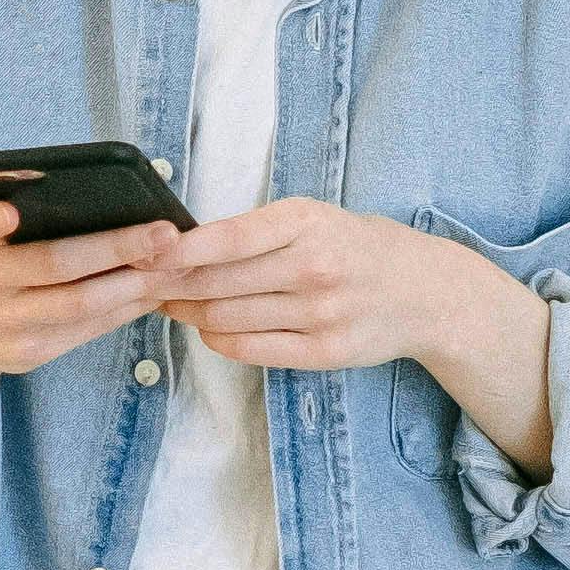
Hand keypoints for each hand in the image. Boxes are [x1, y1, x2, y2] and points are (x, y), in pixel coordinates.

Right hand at [0, 190, 185, 379]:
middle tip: (165, 234)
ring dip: (134, 284)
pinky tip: (154, 291)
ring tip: (174, 265)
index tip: (11, 215)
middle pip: (52, 263)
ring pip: (78, 303)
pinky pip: (87, 329)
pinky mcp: (26, 352)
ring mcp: (0, 322)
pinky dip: (126, 308)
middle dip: (116, 247)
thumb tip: (93, 181)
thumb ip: (19, 197)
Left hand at [162, 200, 553, 468]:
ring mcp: (320, 314)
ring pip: (226, 317)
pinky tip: (207, 326)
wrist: (427, 292)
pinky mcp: (324, 352)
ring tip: (169, 302)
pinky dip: (217, 337)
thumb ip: (259, 231)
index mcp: (308, 222)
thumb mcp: (315, 218)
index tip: (143, 252)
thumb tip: (182, 246)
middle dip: (170, 284)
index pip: (228, 238)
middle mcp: (314, 268)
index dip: (178, 249)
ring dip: (187, 311)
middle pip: (217, 282)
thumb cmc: (358, 247)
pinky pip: (249, 349)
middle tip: (142, 282)